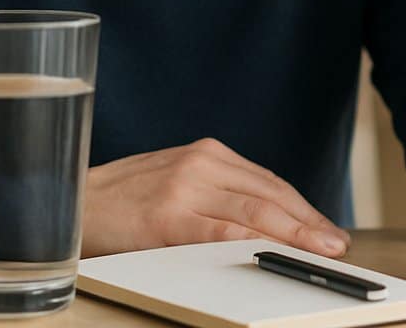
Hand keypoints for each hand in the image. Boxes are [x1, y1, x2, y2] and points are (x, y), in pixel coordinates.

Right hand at [79, 137, 350, 257]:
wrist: (69, 202)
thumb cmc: (121, 201)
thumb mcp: (174, 182)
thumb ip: (215, 192)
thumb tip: (265, 221)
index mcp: (204, 153)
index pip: (267, 182)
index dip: (302, 209)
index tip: (327, 229)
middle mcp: (200, 163)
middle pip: (269, 194)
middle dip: (307, 222)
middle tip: (336, 244)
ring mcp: (184, 187)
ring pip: (254, 211)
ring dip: (293, 233)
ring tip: (320, 250)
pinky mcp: (168, 215)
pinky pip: (221, 231)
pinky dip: (253, 242)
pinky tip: (275, 253)